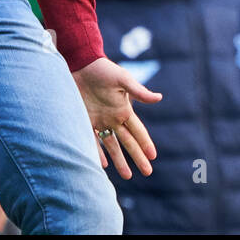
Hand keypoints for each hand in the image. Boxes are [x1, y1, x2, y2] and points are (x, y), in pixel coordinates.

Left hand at [71, 56, 161, 179]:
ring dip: (119, 160)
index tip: (153, 156)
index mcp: (124, 109)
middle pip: (128, 142)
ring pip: (112, 145)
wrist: (80, 64)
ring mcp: (99, 120)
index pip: (138, 131)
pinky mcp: (84, 119)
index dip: (145, 143)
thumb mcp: (123, 79)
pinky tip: (101, 165)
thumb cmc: (103, 69)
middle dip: (137, 157)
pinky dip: (96, 152)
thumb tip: (160, 98)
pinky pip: (91, 140)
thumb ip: (139, 91)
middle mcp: (113, 118)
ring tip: (127, 176)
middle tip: (147, 172)